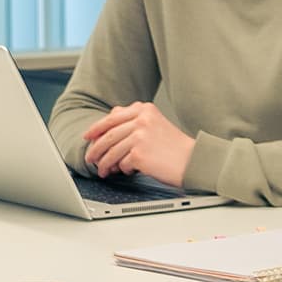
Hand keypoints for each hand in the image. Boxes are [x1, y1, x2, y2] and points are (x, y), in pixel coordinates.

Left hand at [80, 102, 197, 184]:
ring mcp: (140, 136)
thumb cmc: (175, 146)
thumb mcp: (155, 124)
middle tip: (90, 158)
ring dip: (105, 163)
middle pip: (108, 135)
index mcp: (144, 109)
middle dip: (95, 149)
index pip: (112, 117)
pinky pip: (122, 163)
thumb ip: (132, 121)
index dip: (96, 128)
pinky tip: (126, 172)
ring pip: (111, 151)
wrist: (193, 160)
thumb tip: (106, 124)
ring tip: (104, 171)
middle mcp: (141, 119)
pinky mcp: (140, 153)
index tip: (88, 136)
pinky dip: (122, 169)